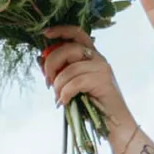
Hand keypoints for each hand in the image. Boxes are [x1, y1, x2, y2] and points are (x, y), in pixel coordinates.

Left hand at [39, 25, 134, 150]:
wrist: (113, 123)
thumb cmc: (91, 105)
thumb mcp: (71, 84)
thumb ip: (60, 72)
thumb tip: (40, 60)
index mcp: (91, 55)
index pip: (77, 33)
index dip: (60, 30)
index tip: (45, 34)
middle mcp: (97, 57)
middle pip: (68, 48)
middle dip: (52, 64)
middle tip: (48, 82)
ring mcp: (102, 67)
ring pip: (70, 69)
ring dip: (58, 85)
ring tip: (59, 98)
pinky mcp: (102, 80)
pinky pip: (75, 82)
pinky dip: (65, 93)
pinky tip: (65, 102)